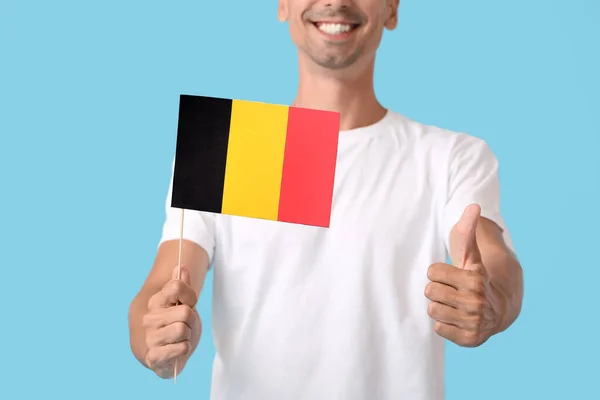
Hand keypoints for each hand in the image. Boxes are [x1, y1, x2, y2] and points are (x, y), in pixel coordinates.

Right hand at [142, 265, 201, 377]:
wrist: (163, 355)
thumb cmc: (174, 326)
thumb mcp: (182, 304)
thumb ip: (182, 285)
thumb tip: (181, 266)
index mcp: (156, 302)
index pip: (177, 286)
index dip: (190, 296)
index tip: (188, 304)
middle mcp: (149, 318)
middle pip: (185, 312)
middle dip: (191, 321)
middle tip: (185, 326)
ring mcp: (150, 337)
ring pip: (183, 329)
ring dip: (188, 336)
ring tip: (180, 338)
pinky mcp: (154, 356)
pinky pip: (182, 348)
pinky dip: (185, 349)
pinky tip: (177, 349)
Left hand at [425, 204, 504, 346]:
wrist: (499, 311)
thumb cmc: (476, 278)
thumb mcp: (471, 255)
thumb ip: (468, 230)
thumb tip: (474, 205)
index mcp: (475, 278)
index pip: (432, 271)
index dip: (439, 272)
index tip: (453, 275)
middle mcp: (476, 301)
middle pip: (430, 291)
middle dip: (438, 290)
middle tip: (454, 292)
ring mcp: (474, 321)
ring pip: (432, 310)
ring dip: (440, 307)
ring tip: (456, 306)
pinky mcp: (470, 339)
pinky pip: (438, 328)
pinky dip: (445, 324)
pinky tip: (457, 320)